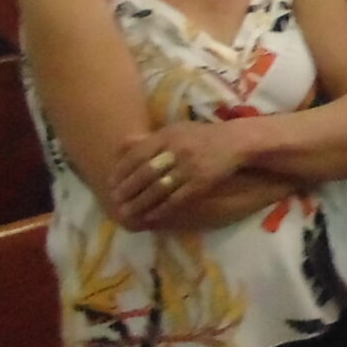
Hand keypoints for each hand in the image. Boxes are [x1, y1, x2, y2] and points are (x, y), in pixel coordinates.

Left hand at [109, 120, 257, 230]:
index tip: (110, 183)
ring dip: (140, 203)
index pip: (138, 154)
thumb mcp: (176, 130)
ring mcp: (190, 167)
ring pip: (159, 188)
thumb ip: (150, 138)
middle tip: (114, 201)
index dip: (122, 170)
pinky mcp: (201, 183)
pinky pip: (177, 199)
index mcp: (168, 135)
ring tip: (126, 213)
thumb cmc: (202, 136)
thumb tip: (122, 143)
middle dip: (127, 189)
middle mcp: (177, 150)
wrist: (236, 142)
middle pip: (146, 173)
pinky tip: (150, 216)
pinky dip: (162, 209)